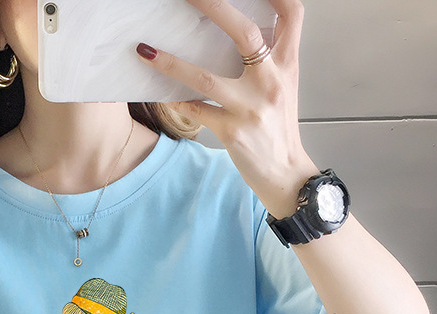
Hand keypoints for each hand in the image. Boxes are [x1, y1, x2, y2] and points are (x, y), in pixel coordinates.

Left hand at [136, 0, 317, 218]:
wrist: (285, 173)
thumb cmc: (278, 129)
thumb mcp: (283, 88)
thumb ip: (267, 61)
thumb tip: (240, 35)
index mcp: (287, 65)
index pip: (291, 14)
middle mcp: (271, 81)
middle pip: (245, 32)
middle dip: (213, 7)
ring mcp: (251, 107)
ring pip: (206, 77)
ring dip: (171, 62)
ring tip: (146, 51)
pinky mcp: (232, 131)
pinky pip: (196, 110)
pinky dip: (176, 100)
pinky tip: (158, 91)